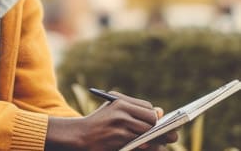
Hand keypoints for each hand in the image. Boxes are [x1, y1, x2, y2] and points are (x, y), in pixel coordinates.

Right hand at [45, 92, 177, 150]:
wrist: (78, 136)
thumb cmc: (99, 124)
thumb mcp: (113, 111)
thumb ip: (135, 110)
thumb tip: (160, 112)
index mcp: (119, 101)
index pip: (148, 108)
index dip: (155, 118)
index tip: (160, 124)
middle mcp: (120, 110)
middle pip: (151, 120)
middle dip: (160, 129)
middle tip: (170, 136)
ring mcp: (119, 124)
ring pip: (148, 132)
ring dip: (156, 139)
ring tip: (161, 143)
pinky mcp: (119, 138)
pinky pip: (141, 143)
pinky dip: (146, 146)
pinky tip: (146, 147)